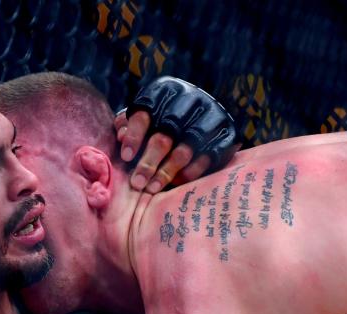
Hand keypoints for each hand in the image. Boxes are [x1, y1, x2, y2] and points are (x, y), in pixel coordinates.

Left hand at [117, 76, 239, 192]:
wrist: (208, 110)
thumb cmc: (166, 115)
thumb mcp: (146, 113)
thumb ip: (129, 124)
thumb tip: (120, 136)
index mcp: (164, 91)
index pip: (144, 115)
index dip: (133, 137)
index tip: (125, 158)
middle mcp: (188, 100)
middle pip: (164, 137)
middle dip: (148, 163)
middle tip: (137, 183)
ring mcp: (210, 116)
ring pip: (184, 151)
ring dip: (166, 173)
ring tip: (152, 188)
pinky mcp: (226, 134)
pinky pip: (206, 159)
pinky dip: (189, 173)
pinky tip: (176, 183)